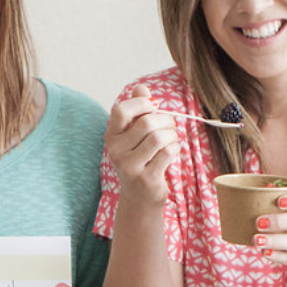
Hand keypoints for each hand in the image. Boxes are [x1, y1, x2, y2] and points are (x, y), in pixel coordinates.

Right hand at [105, 85, 181, 204]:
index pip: (121, 110)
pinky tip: (172, 151)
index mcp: (111, 136)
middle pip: (147, 123)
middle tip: (171, 127)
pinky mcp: (146, 178)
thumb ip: (137, 110)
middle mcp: (116, 151)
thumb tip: (142, 88)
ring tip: (172, 139)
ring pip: (159, 137)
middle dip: (166, 121)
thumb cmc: (140, 160)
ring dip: (173, 135)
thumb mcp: (134, 135)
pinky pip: (167, 152)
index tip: (153, 107)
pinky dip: (175, 148)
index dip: (141, 104)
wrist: (139, 198)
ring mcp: (129, 166)